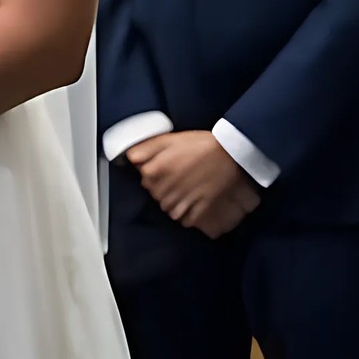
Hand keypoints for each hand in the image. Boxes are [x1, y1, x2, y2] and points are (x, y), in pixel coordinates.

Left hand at [130, 130, 259, 237]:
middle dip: (165, 188)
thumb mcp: (169, 139)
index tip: (168, 168)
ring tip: (189, 187)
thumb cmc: (200, 144)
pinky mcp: (195, 212)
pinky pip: (184, 220)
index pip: (145, 180)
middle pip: (156, 196)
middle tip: (181, 176)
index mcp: (154, 172)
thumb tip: (128, 159)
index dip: (157, 174)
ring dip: (176, 201)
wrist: (230, 153)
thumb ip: (145, 149)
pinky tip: (195, 200)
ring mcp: (179, 203)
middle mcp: (163, 190)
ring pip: (168, 209)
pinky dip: (188, 213)